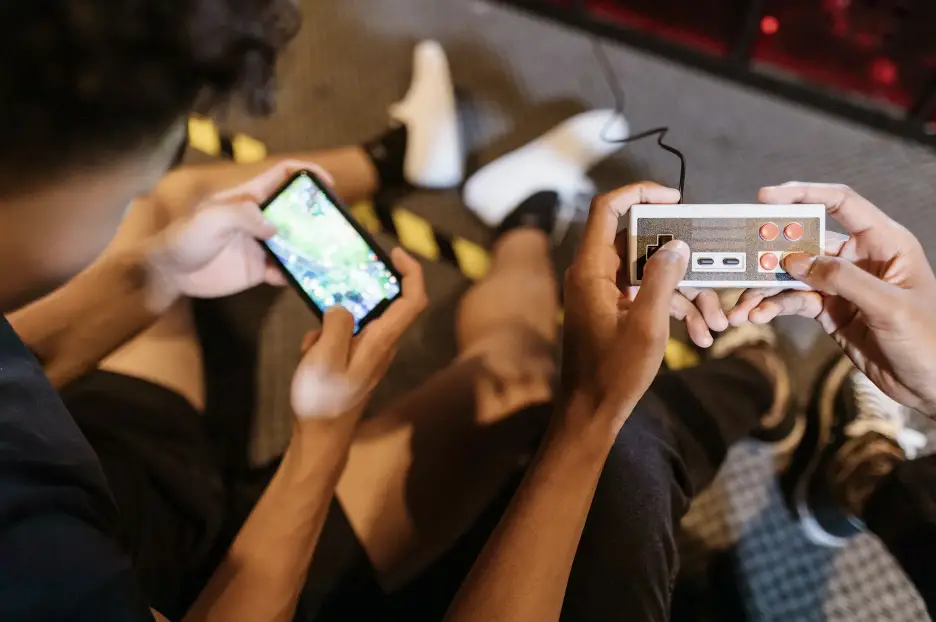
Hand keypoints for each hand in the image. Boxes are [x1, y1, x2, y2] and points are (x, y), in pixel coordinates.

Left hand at [146, 160, 332, 299]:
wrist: (169, 273)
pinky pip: (284, 271)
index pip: (283, 176)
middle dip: (318, 217)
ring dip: (311, 250)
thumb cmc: (184, 237)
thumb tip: (275, 228)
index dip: (306, 174)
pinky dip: (294, 275)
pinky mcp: (259, 269)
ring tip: (326, 257)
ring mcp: (262, 245)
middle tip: (336, 228)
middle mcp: (260, 219)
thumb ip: (242, 217)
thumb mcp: (210, 219)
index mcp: (250, 198)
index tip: (328, 184)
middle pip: (297, 212)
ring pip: (296, 244)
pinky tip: (295, 279)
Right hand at [290, 248, 426, 419]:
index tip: (396, 252)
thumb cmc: (322, 402)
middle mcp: (383, 346)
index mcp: (382, 341)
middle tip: (332, 292)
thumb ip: (335, 325)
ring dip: (329, 326)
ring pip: (354, 322)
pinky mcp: (355, 363)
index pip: (413, 300)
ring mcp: (369, 355)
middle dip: (356, 295)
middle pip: (384, 305)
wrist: (321, 440)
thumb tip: (342, 307)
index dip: (412, 271)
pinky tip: (310, 360)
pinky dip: (323, 341)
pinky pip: (341, 339)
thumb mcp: (323, 357)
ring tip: (311, 350)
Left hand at [562, 182, 690, 447]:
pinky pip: (646, 296)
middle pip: (640, 244)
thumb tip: (677, 244)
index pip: (607, 209)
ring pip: (650, 274)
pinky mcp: (614, 310)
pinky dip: (673, 310)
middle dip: (681, 261)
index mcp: (591, 270)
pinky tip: (701, 334)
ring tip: (715, 322)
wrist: (590, 413)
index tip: (675, 199)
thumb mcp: (646, 325)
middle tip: (712, 274)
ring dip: (685, 293)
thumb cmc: (613, 373)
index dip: (639, 194)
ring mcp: (604, 293)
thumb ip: (662, 279)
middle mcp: (594, 275)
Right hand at [726, 182, 935, 414]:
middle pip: (807, 241)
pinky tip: (756, 316)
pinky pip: (795, 302)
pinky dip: (773, 307)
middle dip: (771, 251)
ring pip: (794, 276)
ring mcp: (843, 286)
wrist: (934, 385)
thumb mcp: (889, 306)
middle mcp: (860, 258)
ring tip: (742, 306)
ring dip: (765, 289)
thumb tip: (795, 261)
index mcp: (885, 242)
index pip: (841, 204)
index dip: (803, 194)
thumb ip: (842, 279)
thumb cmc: (931, 339)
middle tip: (742, 259)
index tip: (766, 197)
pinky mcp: (831, 312)